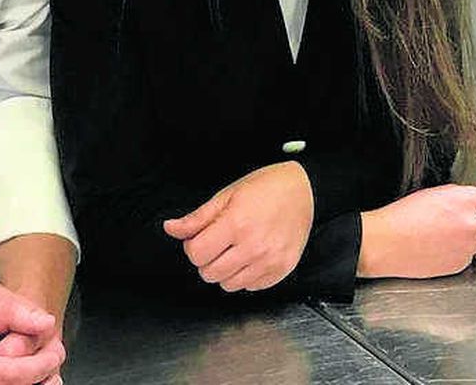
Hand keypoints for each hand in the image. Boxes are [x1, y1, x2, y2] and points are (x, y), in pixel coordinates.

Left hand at [163, 161, 314, 291]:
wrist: (305, 190)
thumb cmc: (266, 187)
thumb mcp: (227, 195)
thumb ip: (197, 217)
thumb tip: (171, 229)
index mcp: (236, 224)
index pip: (196, 254)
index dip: (192, 246)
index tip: (201, 237)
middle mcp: (253, 246)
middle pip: (209, 273)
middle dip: (207, 259)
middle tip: (218, 242)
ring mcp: (269, 261)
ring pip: (228, 285)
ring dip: (225, 270)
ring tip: (235, 250)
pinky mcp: (281, 270)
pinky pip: (251, 287)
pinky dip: (245, 276)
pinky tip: (251, 257)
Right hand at [358, 184, 475, 279]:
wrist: (386, 243)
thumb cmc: (402, 217)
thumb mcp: (434, 194)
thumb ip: (459, 197)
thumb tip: (472, 203)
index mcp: (463, 201)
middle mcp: (469, 224)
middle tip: (475, 222)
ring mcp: (466, 247)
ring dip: (472, 239)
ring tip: (449, 237)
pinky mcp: (459, 264)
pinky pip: (467, 258)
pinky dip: (458, 254)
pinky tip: (440, 249)